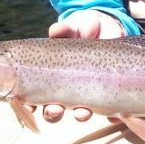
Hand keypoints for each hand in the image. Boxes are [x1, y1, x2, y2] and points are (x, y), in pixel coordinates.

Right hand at [34, 10, 124, 124]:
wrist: (108, 28)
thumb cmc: (82, 29)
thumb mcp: (73, 27)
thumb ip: (64, 29)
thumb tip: (55, 31)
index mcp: (51, 77)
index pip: (35, 97)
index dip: (30, 105)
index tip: (29, 106)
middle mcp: (67, 89)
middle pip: (54, 110)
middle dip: (53, 113)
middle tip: (54, 110)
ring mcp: (88, 93)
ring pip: (81, 113)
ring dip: (80, 115)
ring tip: (82, 113)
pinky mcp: (110, 94)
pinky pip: (112, 112)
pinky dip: (113, 116)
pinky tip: (115, 115)